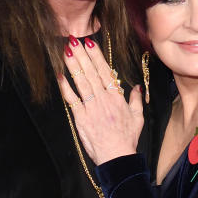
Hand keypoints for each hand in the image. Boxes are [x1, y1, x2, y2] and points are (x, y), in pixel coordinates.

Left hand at [59, 38, 142, 164]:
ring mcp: (91, 108)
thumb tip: (137, 87)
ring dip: (73, 66)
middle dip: (82, 55)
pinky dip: (65, 88)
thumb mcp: (137, 118)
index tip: (89, 43)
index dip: (96, 56)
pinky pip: (72, 100)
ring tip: (66, 51)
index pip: (105, 72)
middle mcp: (104, 100)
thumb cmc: (127, 139)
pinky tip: (60, 76)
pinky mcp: (81, 118)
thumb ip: (136, 100)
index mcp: (117, 98)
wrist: (117, 157)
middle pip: (91, 73)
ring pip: (81, 82)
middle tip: (73, 40)